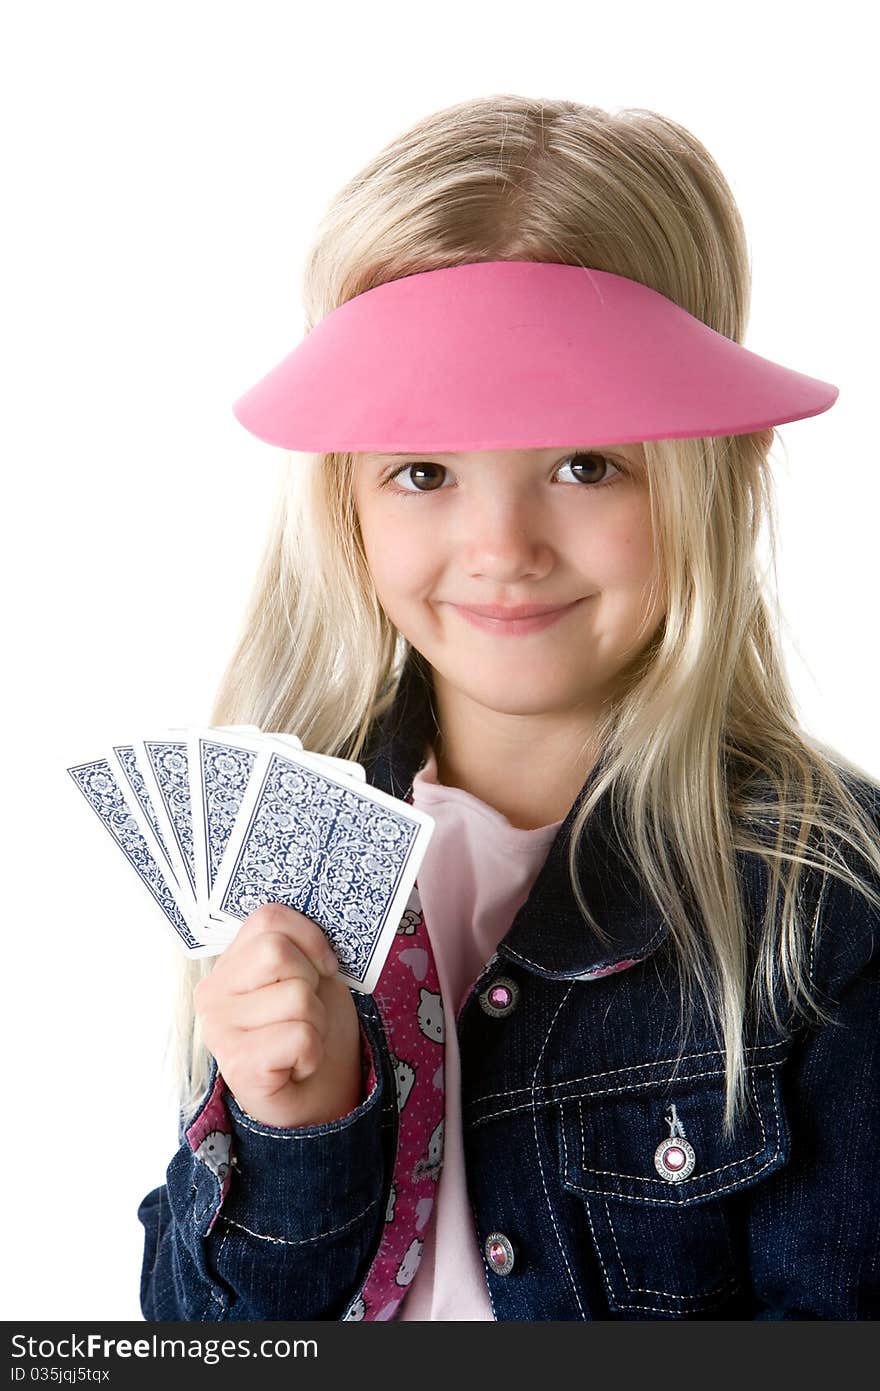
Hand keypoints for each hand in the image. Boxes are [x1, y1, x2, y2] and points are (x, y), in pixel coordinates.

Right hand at [193, 902, 363, 1127]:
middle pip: (278, 952)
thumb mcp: (308, 976)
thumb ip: (297, 944)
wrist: (315, 1100)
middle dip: (312, 981)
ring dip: (317, 1022)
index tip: (322, 967)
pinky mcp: (237, 1065)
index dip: (310, 937)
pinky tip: (297, 1064)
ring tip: (302, 1041)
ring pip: (297, 995)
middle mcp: (212, 994)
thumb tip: (318, 907)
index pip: (268, 917)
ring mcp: (220, 1030)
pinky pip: (300, 1034)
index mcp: (228, 964)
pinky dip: (313, 1051)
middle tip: (307, 1012)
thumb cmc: (310, 1031)